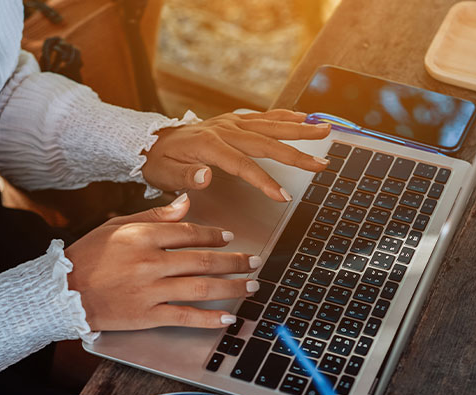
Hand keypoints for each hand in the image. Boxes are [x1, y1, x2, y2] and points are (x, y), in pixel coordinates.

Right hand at [65, 194, 259, 330]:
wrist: (62, 292)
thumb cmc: (88, 256)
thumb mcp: (117, 226)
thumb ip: (153, 216)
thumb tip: (185, 203)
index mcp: (143, 237)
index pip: (189, 233)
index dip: (214, 235)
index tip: (230, 238)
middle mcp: (150, 262)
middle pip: (203, 260)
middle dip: (234, 261)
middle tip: (254, 262)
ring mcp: (150, 291)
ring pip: (201, 288)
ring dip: (231, 287)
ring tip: (251, 285)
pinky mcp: (147, 316)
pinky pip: (185, 317)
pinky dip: (209, 318)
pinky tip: (228, 318)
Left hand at [142, 109, 331, 201]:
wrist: (150, 141)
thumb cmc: (159, 162)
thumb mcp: (165, 175)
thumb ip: (186, 177)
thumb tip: (205, 176)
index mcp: (208, 145)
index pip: (243, 165)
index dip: (265, 181)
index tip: (283, 197)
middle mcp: (224, 129)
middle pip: (266, 142)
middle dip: (296, 153)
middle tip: (320, 164)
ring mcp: (231, 122)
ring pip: (271, 124)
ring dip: (299, 128)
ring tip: (325, 130)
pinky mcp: (234, 120)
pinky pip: (264, 117)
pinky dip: (285, 116)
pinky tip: (304, 117)